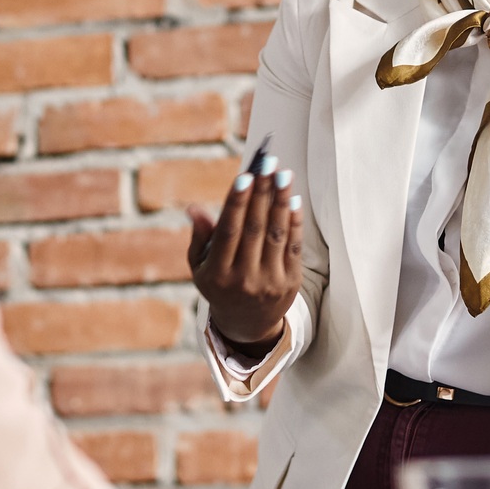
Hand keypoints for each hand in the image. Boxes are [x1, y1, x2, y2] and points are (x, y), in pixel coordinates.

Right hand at [187, 150, 302, 347]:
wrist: (248, 325)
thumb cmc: (220, 285)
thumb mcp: (201, 267)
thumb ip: (200, 237)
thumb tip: (195, 209)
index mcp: (217, 275)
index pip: (229, 232)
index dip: (237, 203)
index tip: (245, 176)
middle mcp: (244, 279)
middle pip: (255, 228)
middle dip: (262, 192)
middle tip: (268, 163)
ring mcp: (270, 282)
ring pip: (277, 234)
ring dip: (281, 201)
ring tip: (283, 174)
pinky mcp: (290, 283)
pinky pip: (294, 246)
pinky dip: (294, 221)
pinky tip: (292, 199)